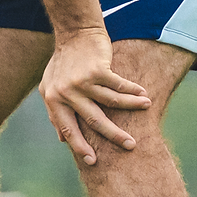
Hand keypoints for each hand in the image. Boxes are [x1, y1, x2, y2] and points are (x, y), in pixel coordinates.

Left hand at [40, 28, 147, 167]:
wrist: (74, 33)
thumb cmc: (63, 62)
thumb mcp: (50, 87)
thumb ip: (55, 111)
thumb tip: (61, 140)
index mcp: (54, 100)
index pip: (68, 129)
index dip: (80, 147)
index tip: (93, 162)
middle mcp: (67, 93)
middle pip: (94, 121)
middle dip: (114, 136)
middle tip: (131, 146)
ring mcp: (82, 81)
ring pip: (112, 103)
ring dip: (133, 107)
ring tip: (147, 109)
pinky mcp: (98, 70)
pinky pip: (119, 86)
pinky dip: (133, 92)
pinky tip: (145, 96)